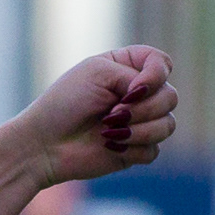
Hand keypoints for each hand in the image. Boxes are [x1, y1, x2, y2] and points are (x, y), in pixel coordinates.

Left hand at [18, 46, 176, 186]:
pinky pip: (154, 150)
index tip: (133, 89)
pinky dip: (131, 149)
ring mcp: (138, 123)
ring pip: (167, 125)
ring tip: (106, 132)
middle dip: (143, 109)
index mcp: (126, 69)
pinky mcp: (135, 149)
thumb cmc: (64, 103)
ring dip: (138, 130)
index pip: (162, 64)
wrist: (44, 144)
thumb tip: (157, 97)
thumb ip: (137, 75)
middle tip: (110, 115)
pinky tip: (107, 147)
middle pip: (170, 97)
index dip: (156, 76)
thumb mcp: (99, 72)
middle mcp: (136, 95)